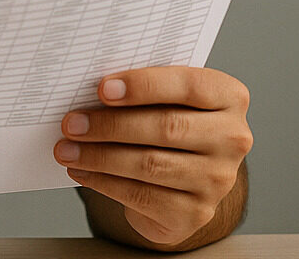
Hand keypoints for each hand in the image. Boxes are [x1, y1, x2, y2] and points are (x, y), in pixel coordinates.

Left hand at [54, 66, 251, 246]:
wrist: (183, 180)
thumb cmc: (167, 125)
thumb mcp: (165, 100)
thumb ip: (142, 90)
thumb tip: (89, 91)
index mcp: (228, 98)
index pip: (189, 86)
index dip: (144, 85)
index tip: (101, 88)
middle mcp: (232, 138)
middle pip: (167, 127)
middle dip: (111, 125)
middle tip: (71, 123)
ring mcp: (218, 179)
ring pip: (150, 164)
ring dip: (99, 156)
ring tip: (66, 149)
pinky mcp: (196, 212)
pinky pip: (142, 196)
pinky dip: (104, 183)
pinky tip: (81, 171)